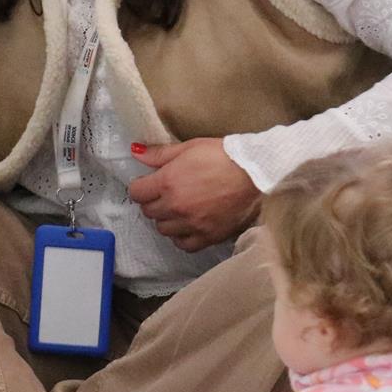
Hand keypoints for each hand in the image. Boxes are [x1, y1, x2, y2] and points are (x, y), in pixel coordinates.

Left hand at [126, 137, 260, 252]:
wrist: (255, 172)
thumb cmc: (223, 155)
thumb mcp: (189, 147)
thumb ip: (160, 154)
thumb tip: (136, 152)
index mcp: (168, 182)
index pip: (137, 193)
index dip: (141, 186)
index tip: (148, 183)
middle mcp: (176, 206)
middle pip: (149, 212)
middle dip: (153, 201)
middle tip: (166, 193)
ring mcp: (192, 224)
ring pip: (163, 229)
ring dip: (166, 219)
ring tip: (178, 208)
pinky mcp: (208, 236)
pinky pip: (184, 244)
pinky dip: (182, 236)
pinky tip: (188, 225)